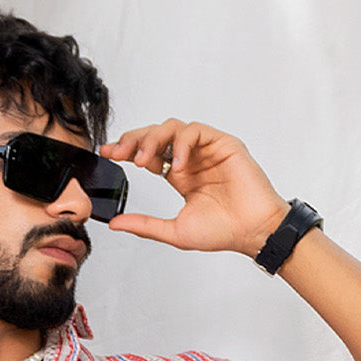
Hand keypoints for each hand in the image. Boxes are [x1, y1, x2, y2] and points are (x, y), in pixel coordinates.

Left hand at [100, 119, 289, 257]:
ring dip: (152, 140)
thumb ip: (144, 224)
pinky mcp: (223, 144)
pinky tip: (176, 165)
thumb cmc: (222, 232)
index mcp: (180, 175)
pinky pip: (195, 131)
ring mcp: (207, 150)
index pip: (148, 153)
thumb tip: (114, 223)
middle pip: (156, 135)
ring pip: (172, 128)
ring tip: (143, 161)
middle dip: (133, 140)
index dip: (127, 150)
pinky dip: (181, 144)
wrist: (252, 231)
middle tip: (119, 153)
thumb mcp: (174, 231)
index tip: (108, 153)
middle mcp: (191, 159)